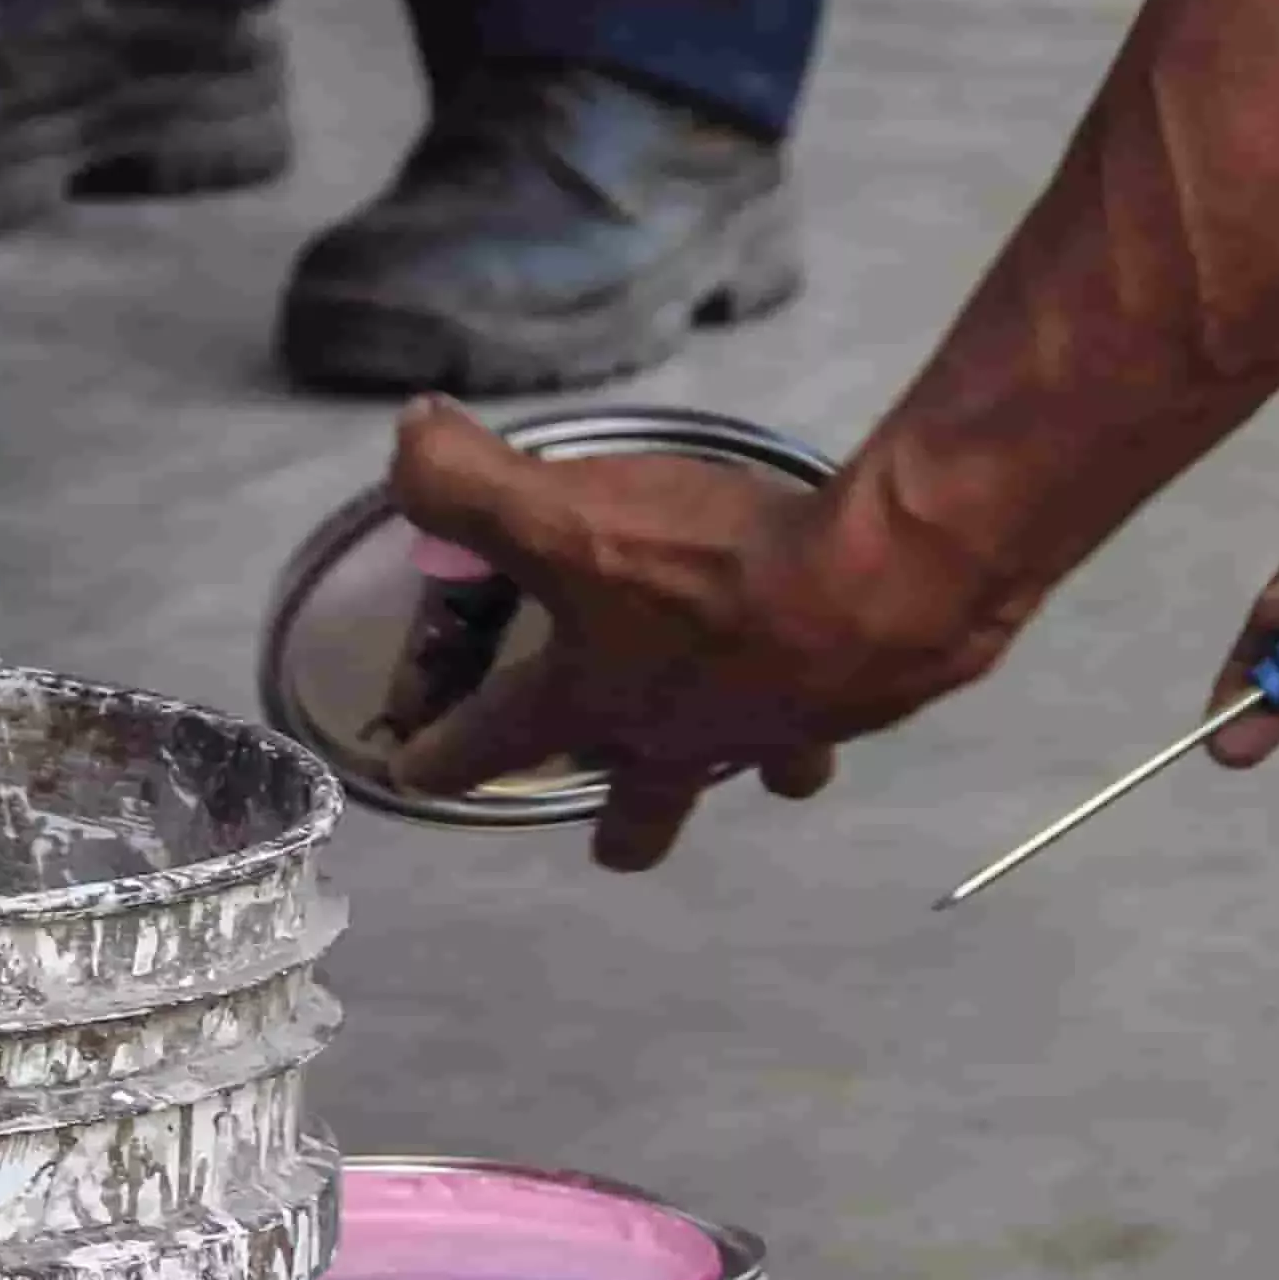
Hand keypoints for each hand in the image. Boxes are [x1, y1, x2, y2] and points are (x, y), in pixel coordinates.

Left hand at [376, 400, 1006, 871]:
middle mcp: (675, 739)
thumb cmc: (704, 567)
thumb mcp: (556, 515)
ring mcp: (767, 734)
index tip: (415, 775)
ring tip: (736, 746)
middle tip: (609, 836)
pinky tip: (834, 675)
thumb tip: (407, 443)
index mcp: (591, 700)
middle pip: (639, 818)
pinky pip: (827, 720)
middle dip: (620, 830)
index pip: (493, 740)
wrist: (871, 589)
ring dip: (729, 770)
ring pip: (742, 775)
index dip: (441, 757)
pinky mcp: (849, 709)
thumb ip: (463, 482)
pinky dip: (821, 707)